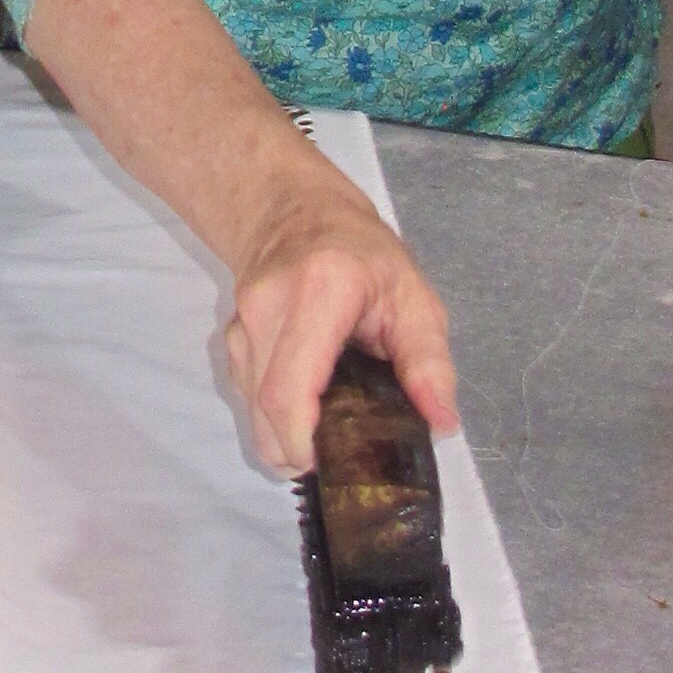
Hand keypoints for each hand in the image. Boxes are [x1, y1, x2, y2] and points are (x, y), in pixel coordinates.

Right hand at [226, 160, 459, 477]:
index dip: (303, 439)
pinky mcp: (231, 338)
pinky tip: (306, 403)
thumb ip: (429, 362)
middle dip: (297, 451)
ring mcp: (241, 323)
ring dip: (283, 437)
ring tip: (327, 428)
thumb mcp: (415, 298)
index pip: (290, 387)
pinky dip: (273, 416)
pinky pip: (247, 396)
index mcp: (320, 291)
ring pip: (251, 409)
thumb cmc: (363, 254)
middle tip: (338, 458)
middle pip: (265, 408)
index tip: (330, 461)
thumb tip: (442, 422)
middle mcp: (268, 307)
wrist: (296, 212)